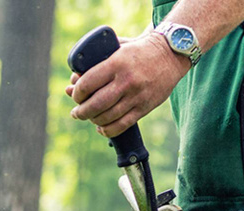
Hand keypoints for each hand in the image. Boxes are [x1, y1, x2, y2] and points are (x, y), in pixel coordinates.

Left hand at [66, 32, 190, 137]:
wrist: (170, 55)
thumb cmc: (138, 50)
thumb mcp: (117, 48)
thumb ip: (95, 62)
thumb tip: (73, 81)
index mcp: (117, 63)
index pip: (88, 84)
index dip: (77, 93)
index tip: (74, 95)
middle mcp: (126, 81)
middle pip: (95, 104)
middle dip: (81, 112)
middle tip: (76, 112)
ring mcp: (136, 96)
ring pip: (107, 117)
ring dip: (93, 121)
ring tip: (88, 118)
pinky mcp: (145, 107)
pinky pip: (122, 125)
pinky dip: (108, 130)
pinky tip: (101, 127)